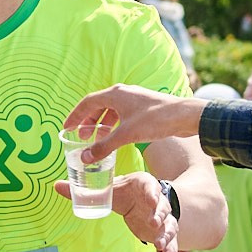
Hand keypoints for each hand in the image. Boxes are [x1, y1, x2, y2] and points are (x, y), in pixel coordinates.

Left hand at [56, 173, 179, 251]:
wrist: (143, 197)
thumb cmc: (126, 192)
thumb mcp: (110, 189)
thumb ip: (86, 191)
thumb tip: (56, 186)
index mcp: (146, 186)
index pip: (152, 188)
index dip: (152, 194)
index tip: (151, 200)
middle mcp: (159, 203)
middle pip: (164, 209)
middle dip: (160, 216)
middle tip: (153, 223)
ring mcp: (164, 221)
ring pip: (170, 228)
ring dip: (166, 236)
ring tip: (160, 245)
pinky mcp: (164, 236)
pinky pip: (170, 249)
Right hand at [62, 88, 206, 163]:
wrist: (185, 116)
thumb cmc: (156, 120)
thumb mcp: (126, 135)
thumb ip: (104, 147)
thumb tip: (84, 158)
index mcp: (115, 94)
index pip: (87, 102)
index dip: (75, 116)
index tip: (66, 128)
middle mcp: (123, 93)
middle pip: (98, 105)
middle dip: (88, 121)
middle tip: (82, 137)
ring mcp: (134, 99)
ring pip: (111, 110)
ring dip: (102, 124)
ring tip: (97, 139)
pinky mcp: (144, 107)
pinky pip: (122, 115)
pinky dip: (114, 125)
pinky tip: (116, 137)